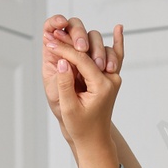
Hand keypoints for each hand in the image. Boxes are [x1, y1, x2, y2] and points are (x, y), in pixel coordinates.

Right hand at [41, 15, 117, 138]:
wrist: (94, 139)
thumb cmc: (80, 127)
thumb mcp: (69, 108)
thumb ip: (66, 84)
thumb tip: (62, 61)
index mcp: (102, 86)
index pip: (81, 59)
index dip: (63, 49)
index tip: (48, 42)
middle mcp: (112, 78)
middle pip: (90, 51)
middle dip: (70, 43)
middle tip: (53, 36)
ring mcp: (113, 77)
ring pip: (102, 49)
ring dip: (84, 41)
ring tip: (65, 32)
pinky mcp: (111, 78)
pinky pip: (116, 56)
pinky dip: (118, 42)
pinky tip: (119, 28)